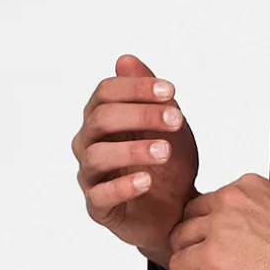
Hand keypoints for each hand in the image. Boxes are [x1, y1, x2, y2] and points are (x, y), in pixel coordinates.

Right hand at [74, 54, 199, 264]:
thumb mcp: (170, 125)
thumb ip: (152, 95)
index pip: (106, 92)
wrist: (179, 209)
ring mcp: (91, 176)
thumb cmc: (170, 164)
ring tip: (164, 151)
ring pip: (97, 156)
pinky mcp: (99, 207)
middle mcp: (90, 143)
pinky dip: (123, 186)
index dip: (136, 88)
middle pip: (101, 119)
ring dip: (133, 150)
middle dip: (141, 115)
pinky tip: (147, 181)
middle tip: (176, 120)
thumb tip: (125, 59)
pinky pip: (100, 196)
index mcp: (103, 118)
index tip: (170, 91)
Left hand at [164, 173, 269, 269]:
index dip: (211, 226)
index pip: (209, 201)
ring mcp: (219, 225)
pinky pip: (178, 263)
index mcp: (247, 185)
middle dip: (195, 240)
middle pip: (188, 216)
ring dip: (188, 259)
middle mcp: (229, 198)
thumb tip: (232, 232)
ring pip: (178, 238)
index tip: (224, 245)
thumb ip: (251, 212)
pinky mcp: (212, 254)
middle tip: (211, 262)